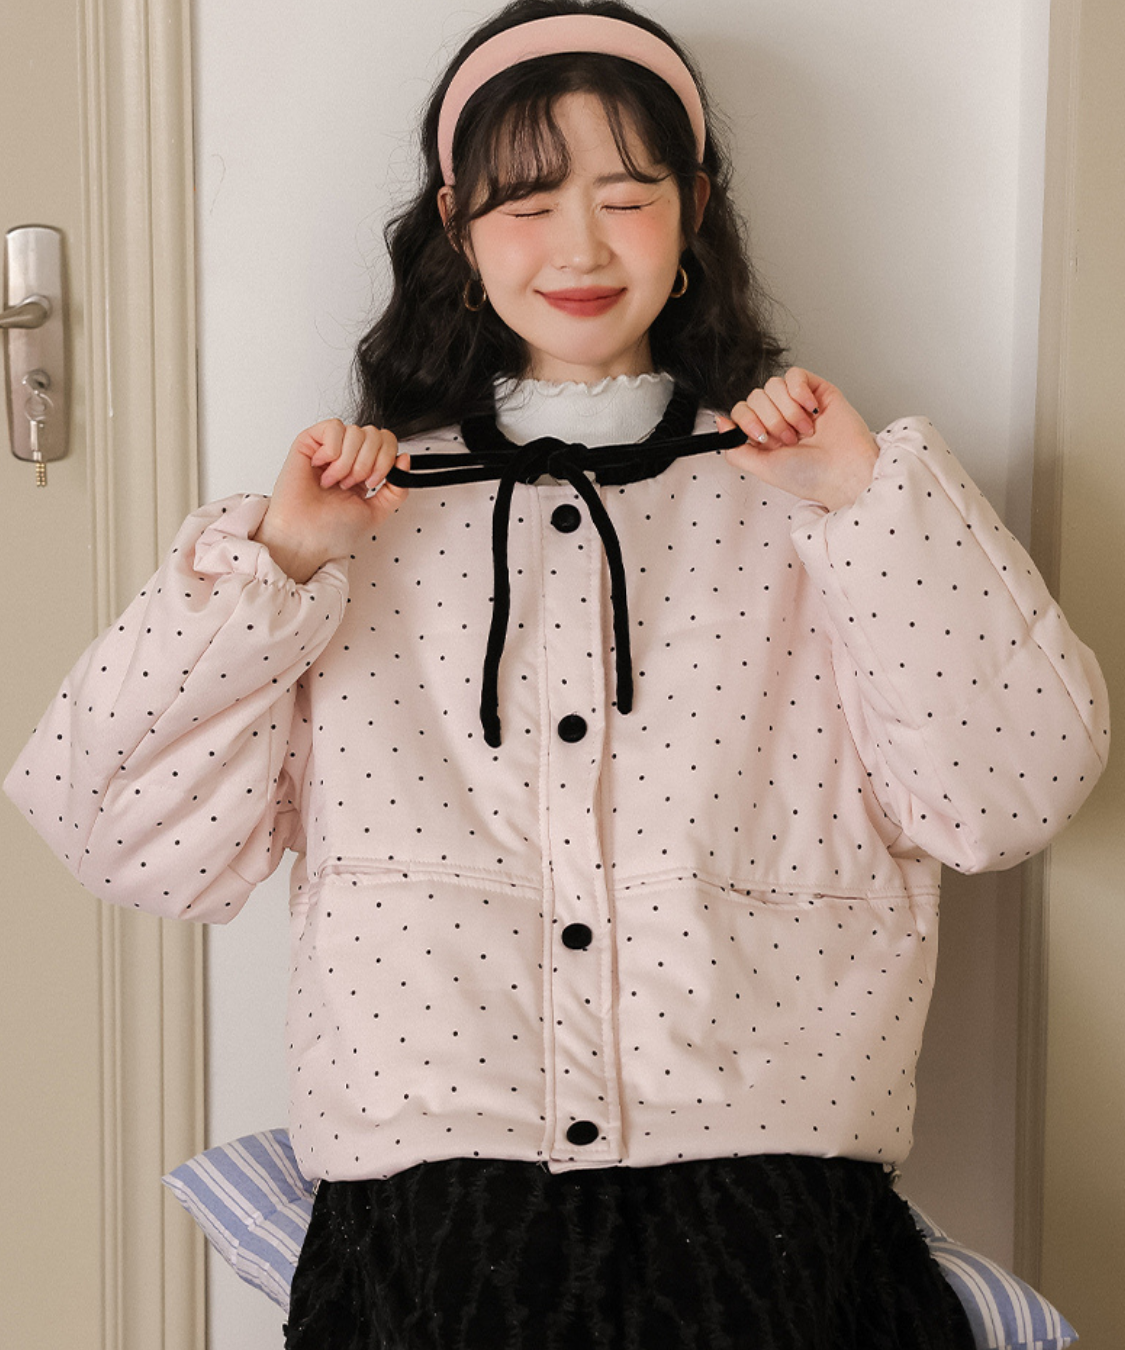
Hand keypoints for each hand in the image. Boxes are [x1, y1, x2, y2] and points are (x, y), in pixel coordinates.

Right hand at [252, 420, 408, 581]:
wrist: (306, 539)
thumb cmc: (333, 531)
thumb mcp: (378, 512)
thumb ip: (397, 489)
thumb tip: (405, 458)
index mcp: (364, 470)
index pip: (387, 442)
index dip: (386, 459)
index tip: (373, 483)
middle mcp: (347, 456)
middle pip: (375, 434)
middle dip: (368, 463)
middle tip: (351, 485)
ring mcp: (328, 448)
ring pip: (356, 431)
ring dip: (348, 462)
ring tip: (335, 481)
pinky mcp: (308, 442)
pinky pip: (333, 427)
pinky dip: (333, 450)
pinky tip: (322, 467)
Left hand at [718, 368, 878, 510]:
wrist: (843, 472)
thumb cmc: (810, 476)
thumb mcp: (762, 468)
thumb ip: (735, 449)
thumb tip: (720, 423)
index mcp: (765, 435)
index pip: (741, 410)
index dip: (747, 421)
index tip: (762, 438)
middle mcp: (780, 417)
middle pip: (756, 396)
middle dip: (771, 420)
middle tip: (789, 439)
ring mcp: (798, 402)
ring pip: (773, 385)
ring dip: (788, 411)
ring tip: (804, 430)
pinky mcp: (817, 390)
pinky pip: (795, 375)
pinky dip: (799, 392)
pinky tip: (811, 410)